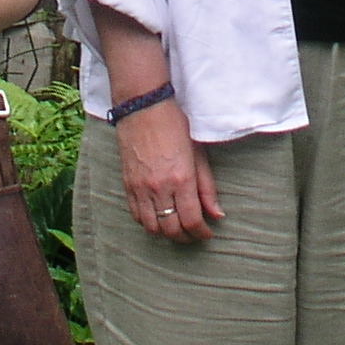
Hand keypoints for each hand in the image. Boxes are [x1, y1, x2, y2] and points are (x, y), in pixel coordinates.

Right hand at [115, 98, 221, 243]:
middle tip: (194, 234)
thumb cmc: (174, 125)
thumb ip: (207, 187)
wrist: (143, 107)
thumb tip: (217, 214)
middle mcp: (160, 188)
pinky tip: (158, 218)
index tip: (207, 233)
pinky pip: (137, 215)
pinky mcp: (128, 185)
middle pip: (172, 229)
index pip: (192, 221)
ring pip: (153, 227)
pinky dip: (149, 223)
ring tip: (177, 228)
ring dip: (167, 233)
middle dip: (186, 237)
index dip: (202, 233)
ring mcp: (141, 188)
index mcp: (181, 179)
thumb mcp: (198, 153)